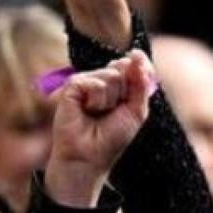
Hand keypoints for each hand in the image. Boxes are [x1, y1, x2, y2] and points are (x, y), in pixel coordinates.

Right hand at [45, 50, 153, 205]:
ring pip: (111, 75)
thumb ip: (140, 83)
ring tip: (98, 114)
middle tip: (112, 111)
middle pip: (123, 67)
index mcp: (119, 85)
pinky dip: (96, 100)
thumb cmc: (112, 138)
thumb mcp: (136, 111)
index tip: (140, 69)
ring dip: (111, 100)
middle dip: (125, 92)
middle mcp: (102, 80)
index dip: (140, 66)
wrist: (89, 157)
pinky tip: (86, 111)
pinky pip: (94, 83)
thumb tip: (136, 55)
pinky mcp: (72, 86)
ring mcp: (87, 82)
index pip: (133, 64)